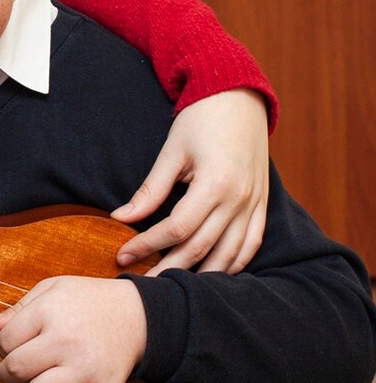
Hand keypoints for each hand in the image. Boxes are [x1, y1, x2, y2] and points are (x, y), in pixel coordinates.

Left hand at [0, 276, 146, 382]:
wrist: (140, 314)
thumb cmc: (90, 301)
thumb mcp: (52, 290)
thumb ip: (18, 309)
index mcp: (49, 311)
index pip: (5, 341)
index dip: (4, 345)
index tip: (17, 343)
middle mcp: (66, 340)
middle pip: (15, 370)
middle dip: (9, 371)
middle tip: (23, 365)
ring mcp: (87, 367)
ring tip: (44, 379)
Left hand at [112, 89, 269, 274]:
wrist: (238, 96)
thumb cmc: (201, 119)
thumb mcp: (171, 152)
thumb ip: (150, 190)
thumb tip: (119, 218)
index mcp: (216, 184)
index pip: (177, 229)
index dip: (147, 246)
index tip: (122, 255)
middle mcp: (240, 199)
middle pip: (201, 248)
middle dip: (168, 268)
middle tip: (140, 281)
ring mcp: (255, 204)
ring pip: (230, 255)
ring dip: (202, 275)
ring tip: (172, 286)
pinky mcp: (262, 204)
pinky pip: (251, 244)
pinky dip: (234, 264)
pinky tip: (213, 274)